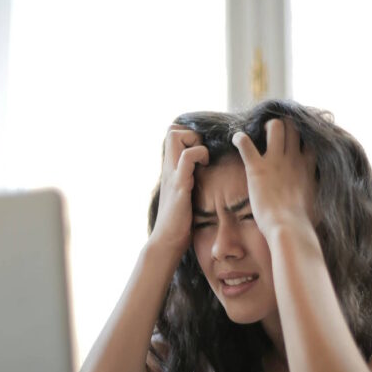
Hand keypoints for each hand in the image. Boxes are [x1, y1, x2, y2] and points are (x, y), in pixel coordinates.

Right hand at [150, 124, 208, 255]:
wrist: (167, 242)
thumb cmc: (179, 223)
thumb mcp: (184, 196)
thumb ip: (189, 183)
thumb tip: (204, 178)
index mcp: (170, 170)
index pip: (172, 134)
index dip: (189, 135)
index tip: (202, 151)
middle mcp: (168, 168)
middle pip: (172, 129)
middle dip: (191, 134)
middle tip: (203, 153)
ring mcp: (172, 175)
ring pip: (175, 136)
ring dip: (195, 142)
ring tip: (204, 160)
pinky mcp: (179, 185)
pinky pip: (186, 158)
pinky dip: (199, 155)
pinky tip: (204, 168)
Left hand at [232, 118, 315, 239]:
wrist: (289, 228)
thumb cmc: (304, 222)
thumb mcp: (318, 203)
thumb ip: (317, 193)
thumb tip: (323, 199)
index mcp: (308, 167)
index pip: (310, 139)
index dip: (303, 135)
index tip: (296, 139)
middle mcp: (293, 159)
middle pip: (293, 126)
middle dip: (284, 125)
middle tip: (274, 133)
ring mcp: (275, 161)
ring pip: (275, 126)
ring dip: (266, 127)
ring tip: (259, 133)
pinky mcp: (257, 168)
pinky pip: (245, 143)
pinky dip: (239, 138)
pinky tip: (236, 139)